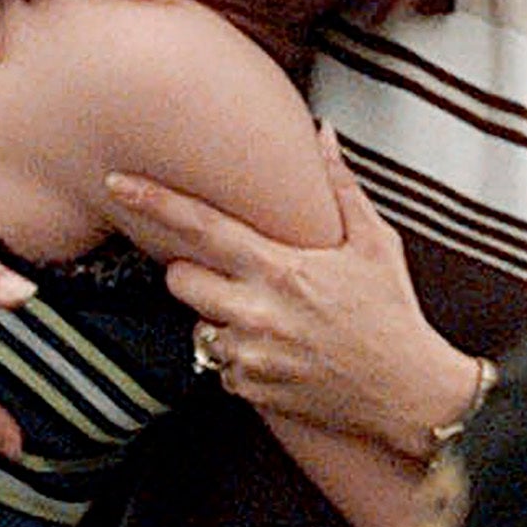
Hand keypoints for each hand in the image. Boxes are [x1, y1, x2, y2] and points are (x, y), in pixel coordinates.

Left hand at [107, 127, 478, 459]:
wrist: (409, 393)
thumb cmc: (392, 311)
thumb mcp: (374, 242)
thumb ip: (340, 186)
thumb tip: (322, 132)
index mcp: (279, 267)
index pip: (200, 226)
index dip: (153, 201)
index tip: (117, 182)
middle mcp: (256, 312)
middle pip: (178, 279)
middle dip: (195, 272)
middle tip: (236, 274)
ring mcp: (250, 355)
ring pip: (197, 324)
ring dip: (221, 317)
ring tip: (271, 318)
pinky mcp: (251, 390)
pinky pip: (219, 366)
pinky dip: (240, 358)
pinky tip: (280, 352)